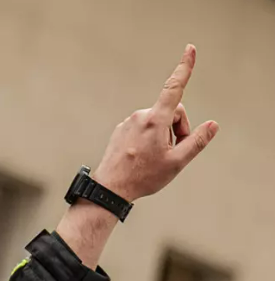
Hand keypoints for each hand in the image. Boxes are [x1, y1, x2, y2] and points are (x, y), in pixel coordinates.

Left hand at [93, 44, 218, 201]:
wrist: (110, 189)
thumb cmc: (143, 177)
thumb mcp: (176, 162)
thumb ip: (197, 141)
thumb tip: (212, 125)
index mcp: (155, 120)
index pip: (174, 88)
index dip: (184, 68)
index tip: (190, 49)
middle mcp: (140, 116)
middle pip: (171, 112)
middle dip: (178, 128)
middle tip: (175, 152)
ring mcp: (128, 123)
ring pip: (156, 122)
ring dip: (163, 135)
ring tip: (156, 158)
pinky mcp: (120, 131)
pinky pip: (142, 128)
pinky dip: (148, 138)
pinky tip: (142, 157)